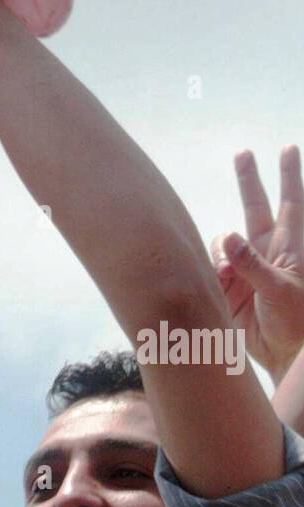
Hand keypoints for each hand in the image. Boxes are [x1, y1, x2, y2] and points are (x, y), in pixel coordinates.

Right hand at [210, 145, 303, 380]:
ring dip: (222, 249)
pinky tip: (220, 283)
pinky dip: (211, 270)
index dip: (289, 175)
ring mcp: (247, 267)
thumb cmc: (297, 323)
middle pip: (255, 206)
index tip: (288, 148)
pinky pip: (211, 265)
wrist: (284, 358)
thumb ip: (252, 264)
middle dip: (249, 179)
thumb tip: (227, 235)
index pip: (292, 202)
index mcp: (291, 248)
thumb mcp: (280, 291)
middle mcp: (267, 251)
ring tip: (227, 274)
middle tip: (242, 152)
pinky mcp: (229, 285)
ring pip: (225, 240)